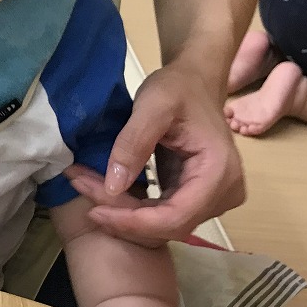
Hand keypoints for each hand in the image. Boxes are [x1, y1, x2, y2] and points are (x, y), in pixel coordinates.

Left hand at [66, 63, 244, 242]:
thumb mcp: (153, 105)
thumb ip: (133, 142)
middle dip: (122, 216)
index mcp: (220, 173)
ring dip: (122, 212)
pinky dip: (131, 206)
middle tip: (81, 187)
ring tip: (85, 184)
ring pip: (162, 225)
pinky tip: (102, 189)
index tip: (95, 210)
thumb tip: (113, 186)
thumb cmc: (178, 88)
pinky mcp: (197, 198)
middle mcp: (224, 194)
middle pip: (167, 225)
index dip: (133, 222)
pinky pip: (162, 215)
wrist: (195, 81)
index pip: (175, 218)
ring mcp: (213, 199)